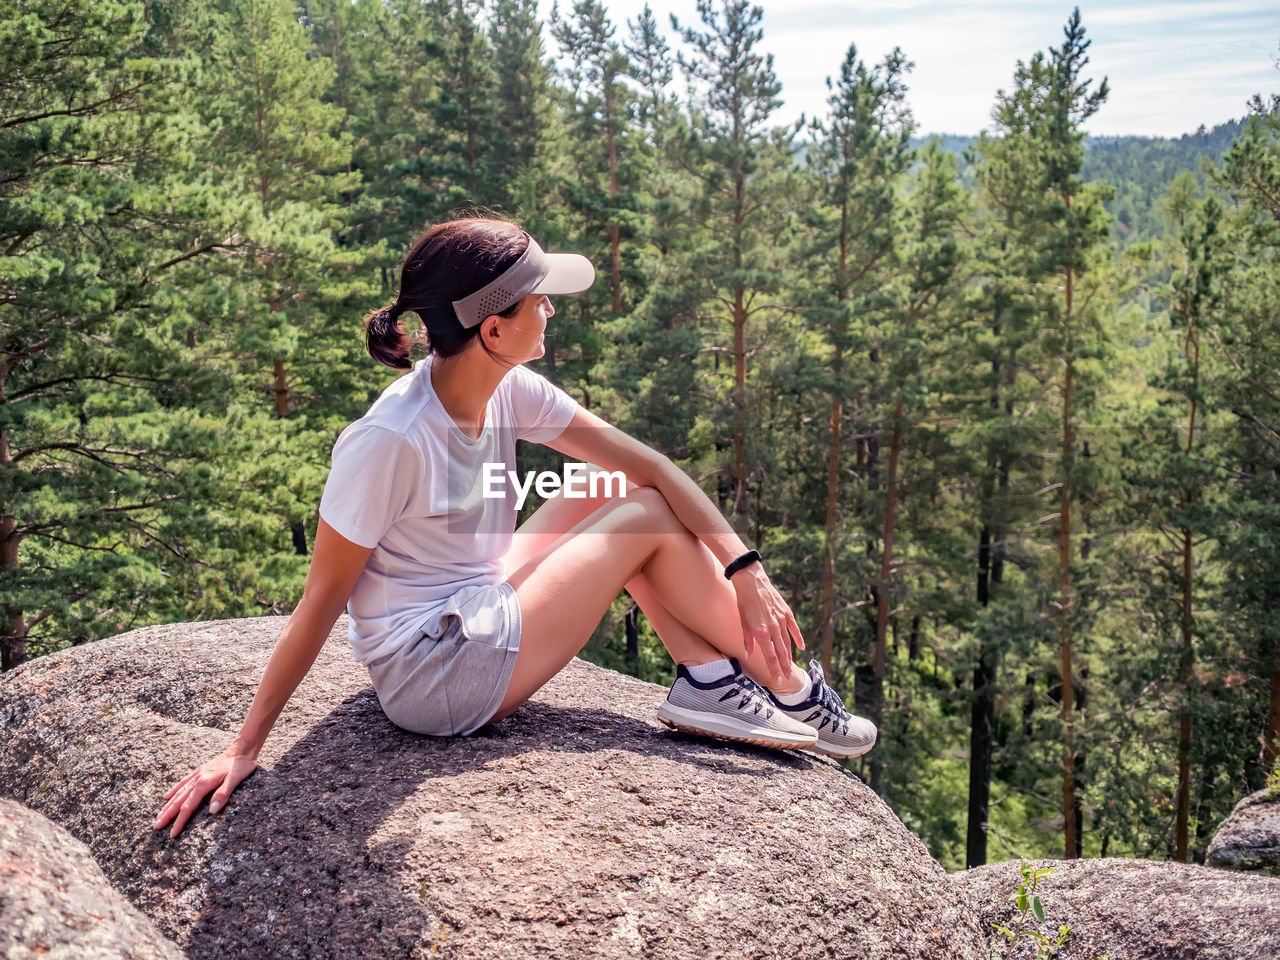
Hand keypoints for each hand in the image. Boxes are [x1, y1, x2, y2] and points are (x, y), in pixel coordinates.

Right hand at [153, 747, 257, 838]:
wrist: (241, 749)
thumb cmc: (241, 765)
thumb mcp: (235, 780)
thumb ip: (223, 794)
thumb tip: (211, 811)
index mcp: (204, 784)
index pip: (188, 807)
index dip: (179, 821)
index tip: (172, 833)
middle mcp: (198, 779)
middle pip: (179, 800)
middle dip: (167, 815)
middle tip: (157, 827)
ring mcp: (198, 775)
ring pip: (178, 793)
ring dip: (168, 805)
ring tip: (158, 815)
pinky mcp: (200, 771)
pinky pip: (183, 782)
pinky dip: (174, 790)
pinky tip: (167, 796)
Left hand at [730, 564, 804, 682]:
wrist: (752, 581)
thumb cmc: (744, 601)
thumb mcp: (742, 622)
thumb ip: (747, 640)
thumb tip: (748, 655)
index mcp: (760, 632)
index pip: (769, 655)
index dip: (774, 668)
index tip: (777, 679)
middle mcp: (773, 628)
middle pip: (780, 652)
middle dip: (784, 666)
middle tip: (787, 678)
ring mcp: (781, 620)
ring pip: (787, 642)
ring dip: (789, 656)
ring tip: (791, 667)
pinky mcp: (786, 612)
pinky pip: (793, 629)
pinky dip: (798, 638)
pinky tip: (802, 647)